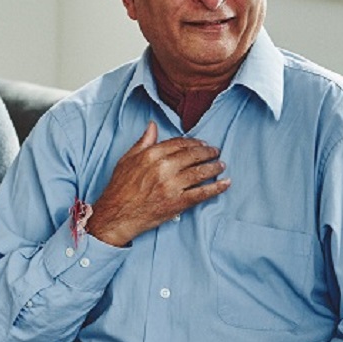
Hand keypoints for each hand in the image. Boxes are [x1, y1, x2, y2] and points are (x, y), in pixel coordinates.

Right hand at [86, 122, 229, 246]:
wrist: (116, 215)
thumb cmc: (119, 188)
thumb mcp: (127, 160)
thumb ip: (143, 142)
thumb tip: (152, 126)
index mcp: (151, 155)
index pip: (179, 143)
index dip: (193, 143)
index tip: (201, 144)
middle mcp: (163, 168)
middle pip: (193, 156)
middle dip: (208, 152)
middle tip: (216, 152)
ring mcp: (172, 185)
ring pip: (200, 172)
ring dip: (214, 167)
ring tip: (221, 165)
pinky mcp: (177, 202)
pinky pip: (202, 193)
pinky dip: (216, 188)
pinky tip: (226, 183)